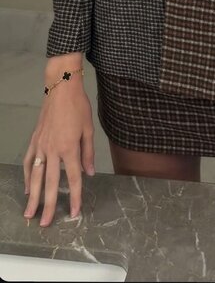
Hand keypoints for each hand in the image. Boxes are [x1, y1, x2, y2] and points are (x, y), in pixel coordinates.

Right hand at [23, 83, 95, 225]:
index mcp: (69, 148)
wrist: (61, 88)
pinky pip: (29, 162)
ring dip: (33, 197)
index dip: (76, 197)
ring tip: (30, 213)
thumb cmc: (78, 106)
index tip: (75, 213)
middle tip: (46, 223)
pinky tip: (28, 188)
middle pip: (52, 183)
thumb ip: (88, 153)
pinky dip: (28, 176)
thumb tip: (89, 173)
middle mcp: (53, 150)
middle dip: (49, 205)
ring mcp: (41, 146)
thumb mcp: (88, 129)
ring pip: (36, 177)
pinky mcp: (35, 141)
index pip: (74, 178)